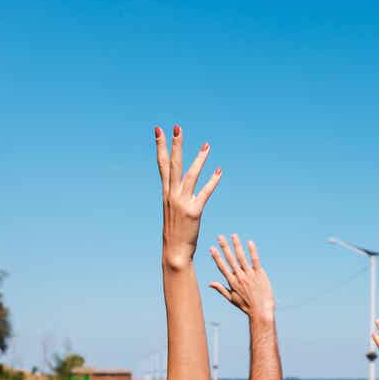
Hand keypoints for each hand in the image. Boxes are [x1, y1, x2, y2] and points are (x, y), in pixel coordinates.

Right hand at [154, 124, 221, 270]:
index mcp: (166, 194)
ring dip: (198, 159)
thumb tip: (178, 188)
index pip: (162, 165)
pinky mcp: (194, 212)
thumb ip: (174, 197)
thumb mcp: (172, 211)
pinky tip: (219, 171)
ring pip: (190, 175)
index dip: (160, 147)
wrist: (174, 252)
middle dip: (175, 145)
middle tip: (177, 127)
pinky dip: (212, 182)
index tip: (159, 130)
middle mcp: (172, 195)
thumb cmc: (175, 233)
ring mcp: (182, 203)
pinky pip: (204, 193)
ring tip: (206, 145)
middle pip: (173, 165)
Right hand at [208, 234, 274, 320]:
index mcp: (232, 282)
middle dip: (224, 247)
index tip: (211, 248)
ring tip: (233, 236)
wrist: (261, 310)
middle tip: (219, 237)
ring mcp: (249, 275)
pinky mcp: (259, 274)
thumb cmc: (246, 306)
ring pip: (242, 257)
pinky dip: (252, 251)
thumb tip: (209, 283)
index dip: (216, 257)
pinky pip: (255, 260)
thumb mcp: (231, 299)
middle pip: (230, 259)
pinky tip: (249, 243)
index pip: (222, 267)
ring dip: (237, 245)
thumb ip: (220, 289)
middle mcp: (239, 277)